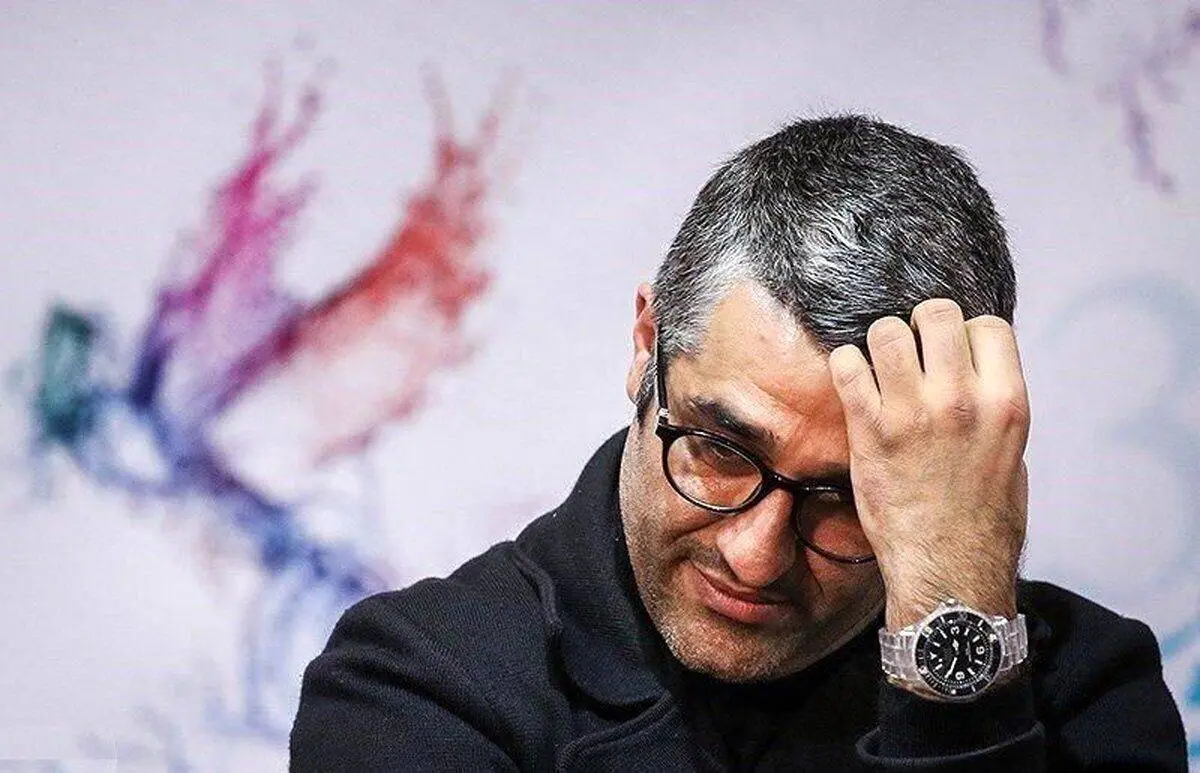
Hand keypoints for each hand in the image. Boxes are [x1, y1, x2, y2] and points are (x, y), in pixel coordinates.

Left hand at [828, 299, 1029, 631]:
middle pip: (937, 313)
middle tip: (911, 352)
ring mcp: (914, 412)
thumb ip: (993, 404)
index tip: (953, 354)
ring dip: (880, 343)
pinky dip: (845, 367)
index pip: (987, 325)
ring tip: (880, 368)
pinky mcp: (871, 430)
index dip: (966, 334)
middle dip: (920, 326)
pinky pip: (846, 366)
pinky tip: (853, 384)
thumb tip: (974, 370)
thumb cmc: (983, 519)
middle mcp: (963, 399)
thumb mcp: (1011, 453)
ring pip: (886, 330)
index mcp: (1007, 403)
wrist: (950, 570)